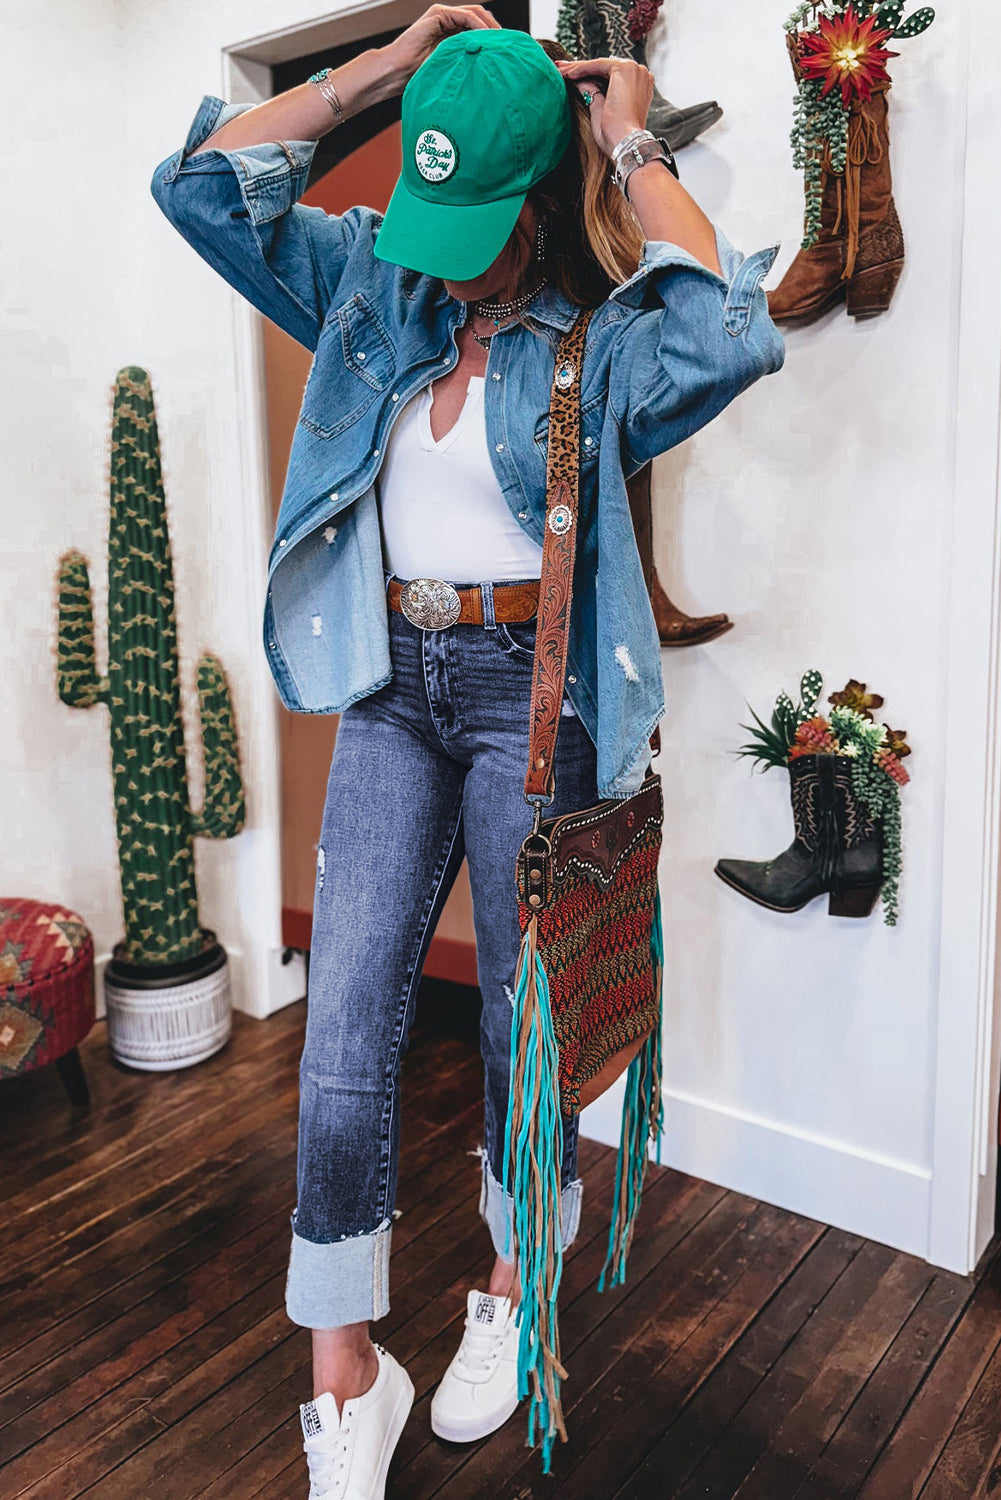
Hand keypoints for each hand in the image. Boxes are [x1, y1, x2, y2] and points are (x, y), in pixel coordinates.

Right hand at [382, 4, 499, 89]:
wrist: (398, 72)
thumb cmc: (418, 76)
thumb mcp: (450, 69)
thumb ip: (465, 62)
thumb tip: (487, 69)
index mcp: (450, 33)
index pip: (477, 28)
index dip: (492, 37)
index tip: (504, 51)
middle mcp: (447, 21)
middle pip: (479, 17)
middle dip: (494, 29)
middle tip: (506, 45)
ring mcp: (442, 16)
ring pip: (474, 14)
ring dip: (489, 27)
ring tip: (498, 42)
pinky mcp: (438, 15)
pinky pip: (465, 16)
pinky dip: (478, 26)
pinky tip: (485, 39)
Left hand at [554, 56, 652, 158]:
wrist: (625, 143)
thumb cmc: (616, 136)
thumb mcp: (601, 110)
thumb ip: (593, 93)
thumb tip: (580, 81)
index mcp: (639, 86)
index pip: (610, 76)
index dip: (589, 75)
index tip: (570, 77)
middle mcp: (640, 75)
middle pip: (604, 68)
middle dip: (580, 69)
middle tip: (560, 68)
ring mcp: (634, 70)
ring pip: (600, 65)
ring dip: (578, 68)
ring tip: (559, 71)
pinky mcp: (624, 69)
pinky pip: (598, 65)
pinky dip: (581, 69)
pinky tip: (567, 74)